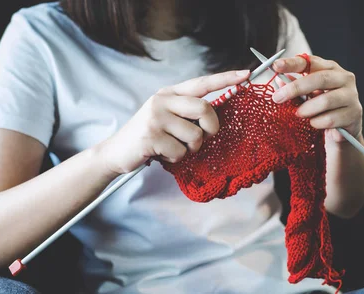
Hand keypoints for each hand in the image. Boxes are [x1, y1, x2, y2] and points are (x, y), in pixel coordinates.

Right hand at [98, 69, 250, 173]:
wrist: (117, 152)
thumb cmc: (150, 136)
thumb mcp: (168, 117)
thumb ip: (188, 112)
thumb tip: (216, 115)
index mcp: (169, 93)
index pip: (202, 83)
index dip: (225, 79)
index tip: (246, 75)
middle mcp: (162, 100)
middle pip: (204, 108)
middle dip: (211, 127)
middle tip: (204, 137)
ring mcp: (155, 117)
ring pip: (195, 135)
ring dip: (190, 148)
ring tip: (174, 147)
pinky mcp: (150, 136)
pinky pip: (180, 151)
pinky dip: (176, 158)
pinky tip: (162, 154)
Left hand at [270, 55, 361, 143]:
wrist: (342, 131)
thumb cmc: (322, 109)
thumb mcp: (306, 97)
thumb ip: (294, 88)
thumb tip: (279, 82)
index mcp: (330, 68)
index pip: (310, 61)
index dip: (292, 63)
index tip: (276, 66)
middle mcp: (343, 78)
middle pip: (320, 78)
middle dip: (296, 88)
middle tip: (278, 98)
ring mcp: (351, 95)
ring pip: (326, 100)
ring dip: (307, 109)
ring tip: (298, 114)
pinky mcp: (354, 113)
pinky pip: (331, 118)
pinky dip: (318, 122)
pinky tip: (314, 124)